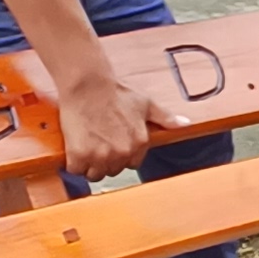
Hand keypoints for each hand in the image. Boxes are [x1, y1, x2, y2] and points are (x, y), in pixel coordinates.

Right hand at [56, 74, 189, 179]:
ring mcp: (100, 155)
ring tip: (86, 145)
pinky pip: (76, 170)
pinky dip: (73, 162)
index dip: (121, 155)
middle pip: (112, 171)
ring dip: (89, 164)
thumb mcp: (146, 103)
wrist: (88, 84)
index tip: (112, 143)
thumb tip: (184, 124)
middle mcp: (122, 152)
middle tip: (97, 141)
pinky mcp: (80, 155)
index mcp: (140, 143)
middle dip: (105, 160)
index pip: (131, 164)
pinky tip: (75, 147)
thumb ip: (166, 117)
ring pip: (94, 174)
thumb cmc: (115, 92)